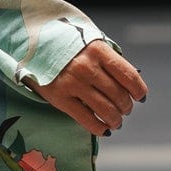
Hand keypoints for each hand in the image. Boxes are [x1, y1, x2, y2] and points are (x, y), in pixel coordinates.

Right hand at [21, 41, 147, 136]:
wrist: (29, 42)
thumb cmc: (65, 43)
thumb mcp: (87, 41)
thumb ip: (107, 58)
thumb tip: (130, 82)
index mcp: (97, 49)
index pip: (129, 75)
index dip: (139, 90)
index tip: (140, 97)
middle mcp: (86, 67)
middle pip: (119, 95)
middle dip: (127, 107)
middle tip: (125, 110)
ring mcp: (73, 83)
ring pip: (106, 110)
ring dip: (116, 119)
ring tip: (116, 121)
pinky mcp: (60, 98)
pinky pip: (87, 120)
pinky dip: (100, 128)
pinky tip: (104, 128)